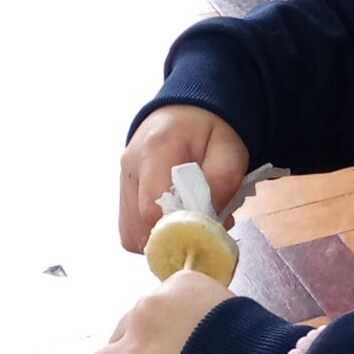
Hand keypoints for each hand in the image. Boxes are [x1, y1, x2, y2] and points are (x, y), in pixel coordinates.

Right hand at [120, 106, 250, 253]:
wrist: (186, 112)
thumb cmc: (210, 130)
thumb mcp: (230, 149)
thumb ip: (223, 181)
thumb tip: (209, 220)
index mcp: (157, 148)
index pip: (152, 207)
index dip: (175, 232)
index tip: (201, 239)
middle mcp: (131, 165)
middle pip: (139, 225)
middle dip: (173, 241)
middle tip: (202, 236)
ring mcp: (123, 180)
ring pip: (132, 232)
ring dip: (163, 241)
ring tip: (190, 228)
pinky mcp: (123, 193)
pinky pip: (131, 229)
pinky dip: (153, 235)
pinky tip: (174, 225)